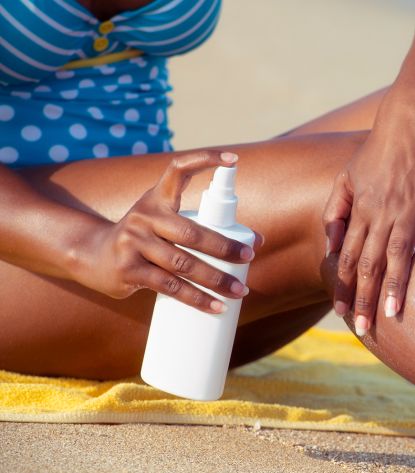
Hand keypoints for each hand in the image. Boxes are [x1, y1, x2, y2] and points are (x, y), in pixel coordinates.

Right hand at [72, 151, 255, 312]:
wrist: (91, 256)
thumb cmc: (144, 237)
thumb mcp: (164, 221)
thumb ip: (202, 225)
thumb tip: (258, 241)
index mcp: (157, 198)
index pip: (179, 169)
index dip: (205, 159)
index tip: (234, 159)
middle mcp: (145, 216)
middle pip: (192, 233)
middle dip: (224, 247)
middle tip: (249, 256)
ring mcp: (134, 243)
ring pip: (184, 264)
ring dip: (216, 280)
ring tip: (240, 292)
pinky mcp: (129, 270)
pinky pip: (170, 287)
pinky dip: (197, 299)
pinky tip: (216, 307)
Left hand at [323, 99, 414, 334]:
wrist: (408, 119)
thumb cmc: (377, 152)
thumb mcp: (346, 177)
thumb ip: (335, 211)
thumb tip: (332, 246)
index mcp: (362, 210)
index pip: (349, 258)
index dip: (345, 288)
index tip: (344, 315)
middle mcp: (383, 211)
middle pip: (371, 262)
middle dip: (367, 297)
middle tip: (366, 328)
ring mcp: (412, 204)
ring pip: (400, 250)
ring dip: (397, 283)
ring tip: (396, 312)